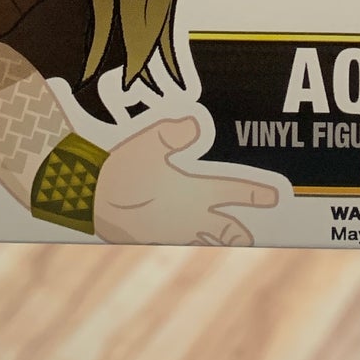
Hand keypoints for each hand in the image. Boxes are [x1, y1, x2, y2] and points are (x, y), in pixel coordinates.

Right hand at [93, 110, 280, 245]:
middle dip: (239, 229)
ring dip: (216, 234)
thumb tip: (197, 122)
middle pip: (225, 227)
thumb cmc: (117, 171)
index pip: (237, 192)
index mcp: (196, 193)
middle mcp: (188, 215)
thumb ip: (175, 132)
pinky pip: (175, 235)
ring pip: (202, 235)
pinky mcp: (147, 233)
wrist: (83, 200)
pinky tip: (179, 228)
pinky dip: (185, 233)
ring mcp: (168, 228)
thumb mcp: (147, 142)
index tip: (277, 198)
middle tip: (250, 232)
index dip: (258, 194)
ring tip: (227, 236)